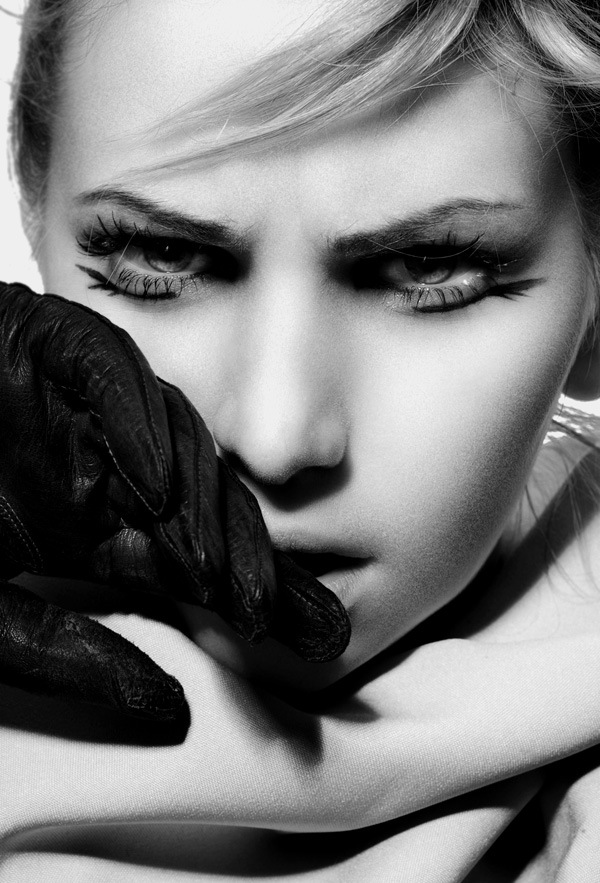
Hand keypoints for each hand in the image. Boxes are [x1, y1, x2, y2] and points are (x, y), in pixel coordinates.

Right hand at [0, 281, 349, 714]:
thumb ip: (63, 652)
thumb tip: (168, 708)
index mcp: (103, 523)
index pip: (196, 562)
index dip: (253, 599)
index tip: (312, 646)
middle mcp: (114, 467)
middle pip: (206, 510)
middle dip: (258, 566)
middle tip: (314, 622)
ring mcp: (90, 410)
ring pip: (175, 447)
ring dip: (204, 511)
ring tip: (227, 577)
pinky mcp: (57, 347)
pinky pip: (110, 377)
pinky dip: (133, 419)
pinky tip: (153, 479)